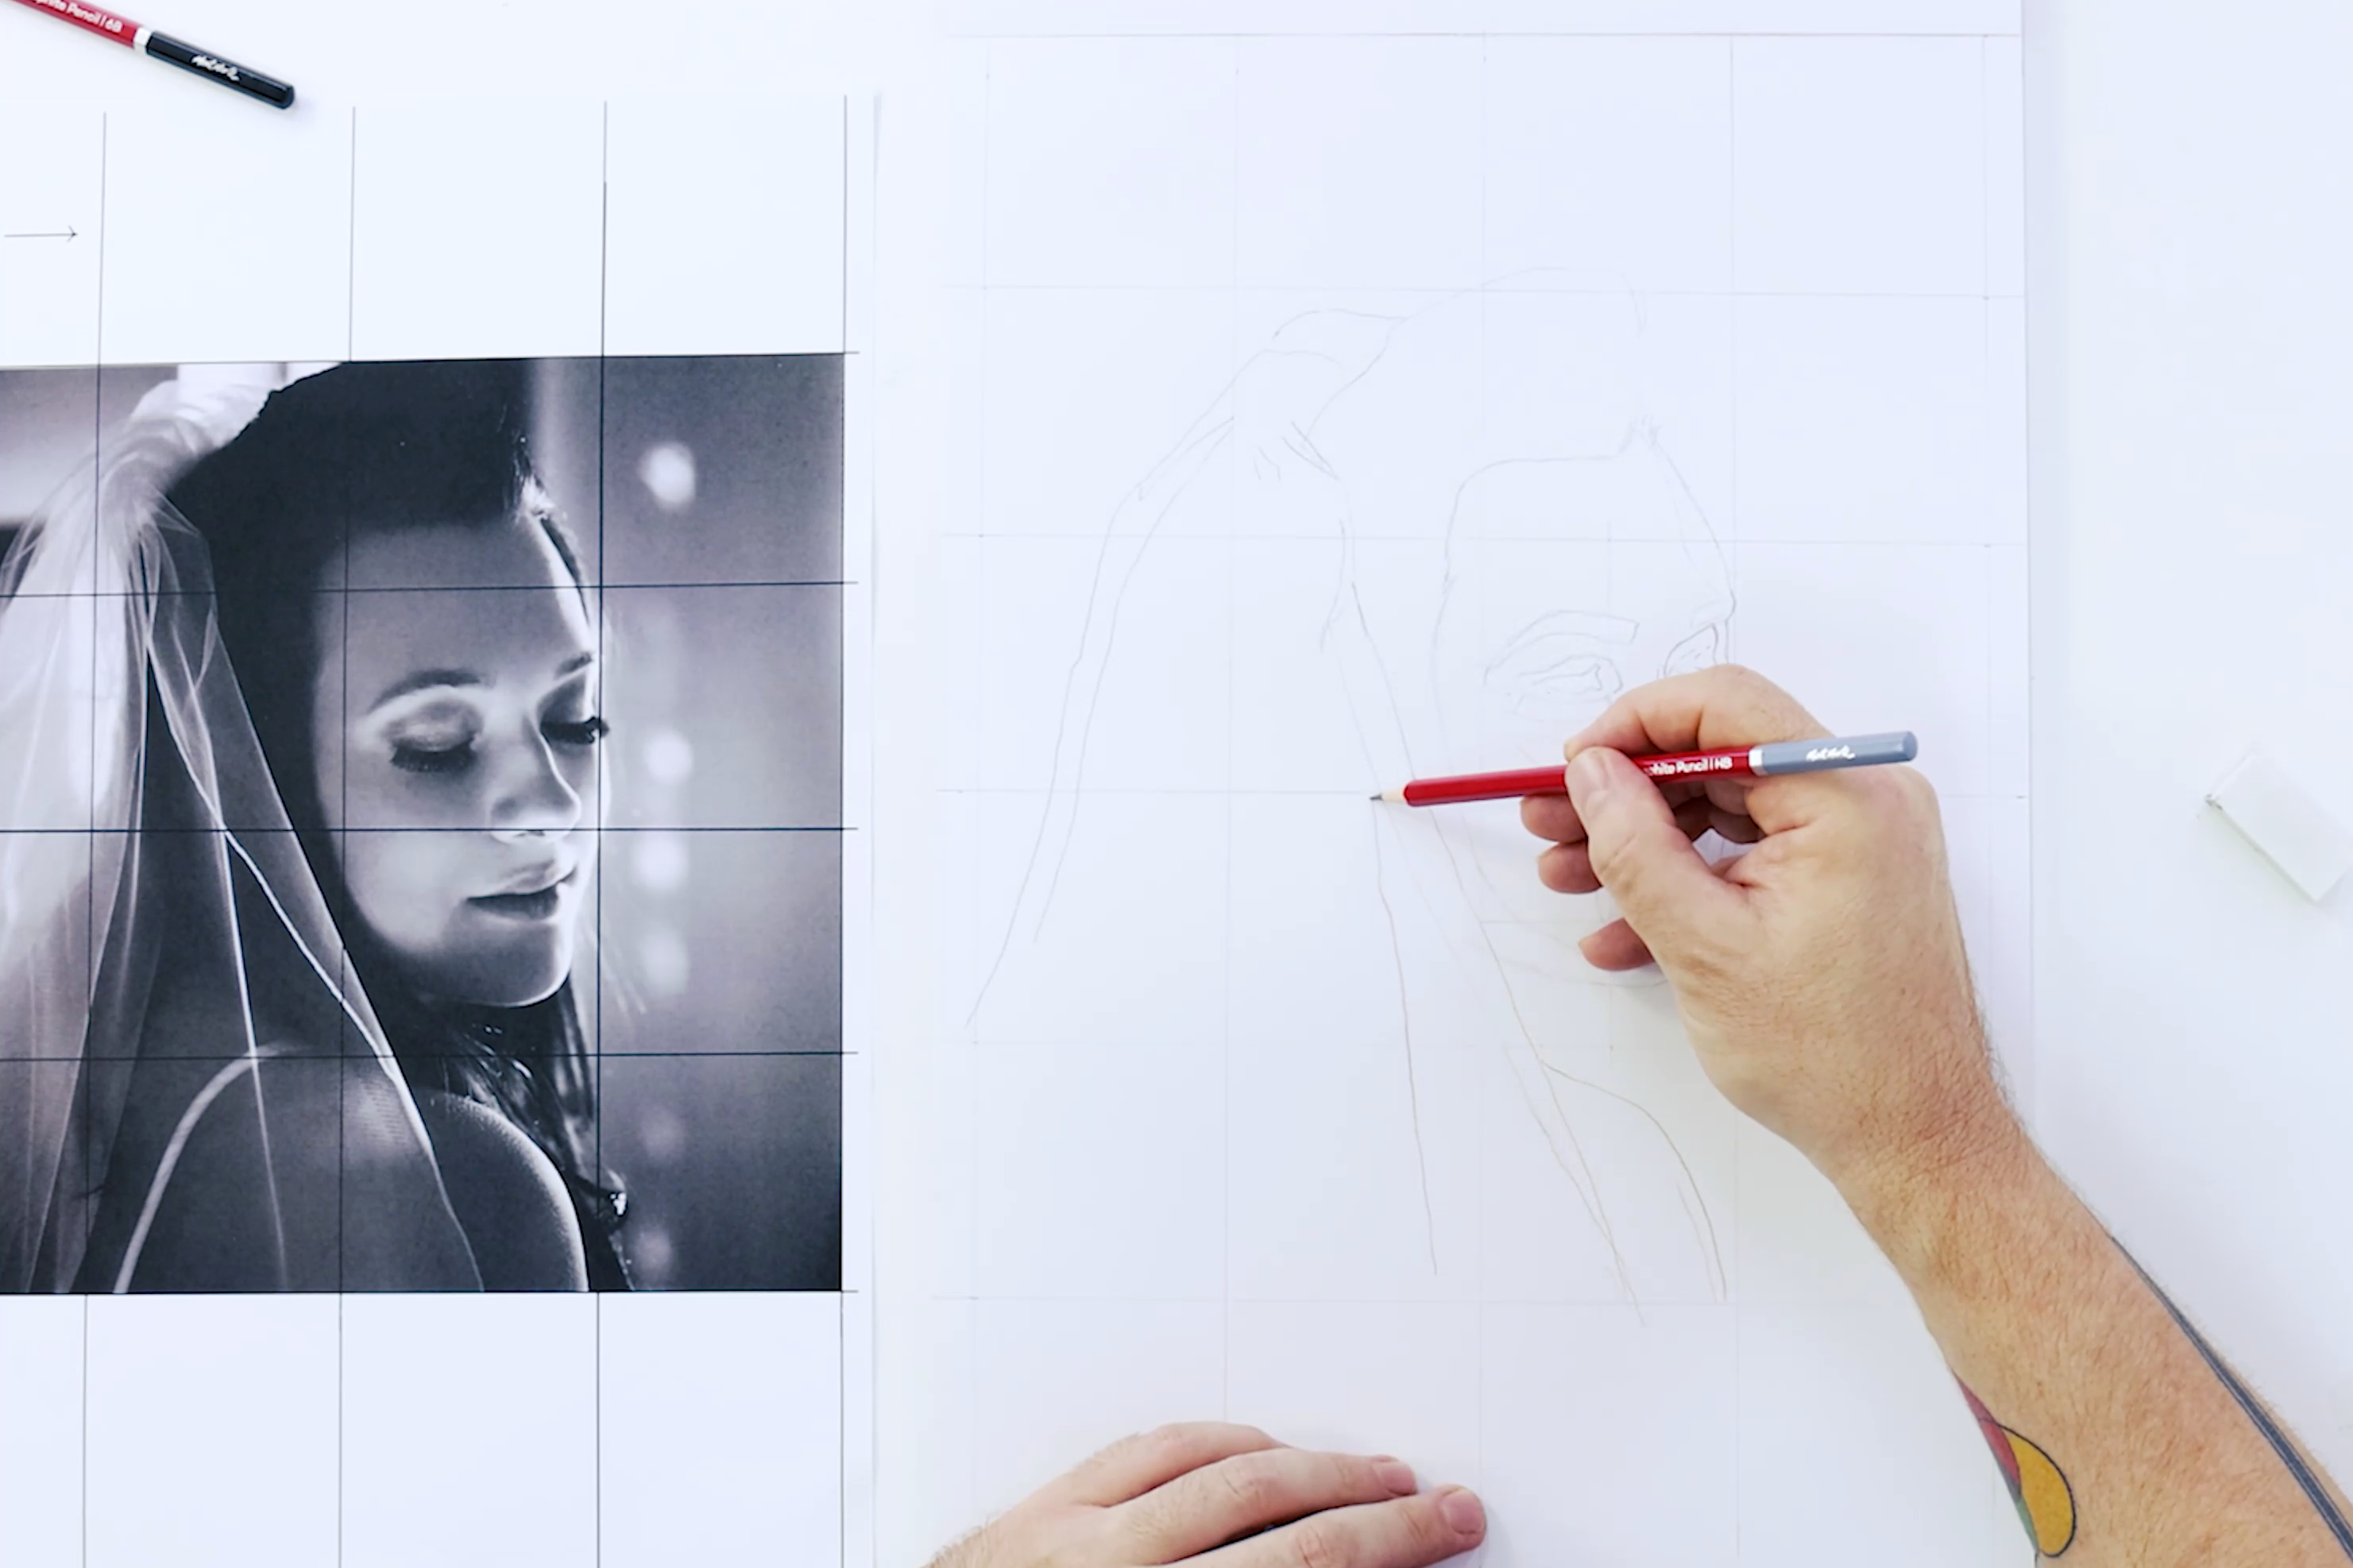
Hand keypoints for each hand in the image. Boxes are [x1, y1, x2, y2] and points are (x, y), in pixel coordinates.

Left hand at [930, 1423, 1484, 1567]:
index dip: (1385, 1544)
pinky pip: (1139, 1450)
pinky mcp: (1031, 1514)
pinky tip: (1256, 1450)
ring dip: (1300, 1462)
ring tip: (1364, 1474)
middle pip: (1268, 1510)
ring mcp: (1063, 1535)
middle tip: (1435, 1504)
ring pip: (1207, 1464)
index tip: (1446, 1528)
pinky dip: (1212, 1442)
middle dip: (1369, 1504)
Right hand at [1518, 666, 2018, 1203]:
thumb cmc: (1829, 1056)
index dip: (1633, 724)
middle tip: (1550, 823)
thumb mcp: (1701, 945)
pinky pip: (1753, 855)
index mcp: (1846, 798)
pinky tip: (1623, 931)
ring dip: (1643, 842)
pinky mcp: (1849, 883)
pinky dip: (1689, 882)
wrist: (1914, 1139)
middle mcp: (1866, 802)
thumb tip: (1589, 772)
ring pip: (1727, 809)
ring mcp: (1862, 844)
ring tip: (1569, 878)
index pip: (1725, 705)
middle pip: (1719, 757)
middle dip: (1624, 792)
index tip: (1571, 767)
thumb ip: (1633, 845)